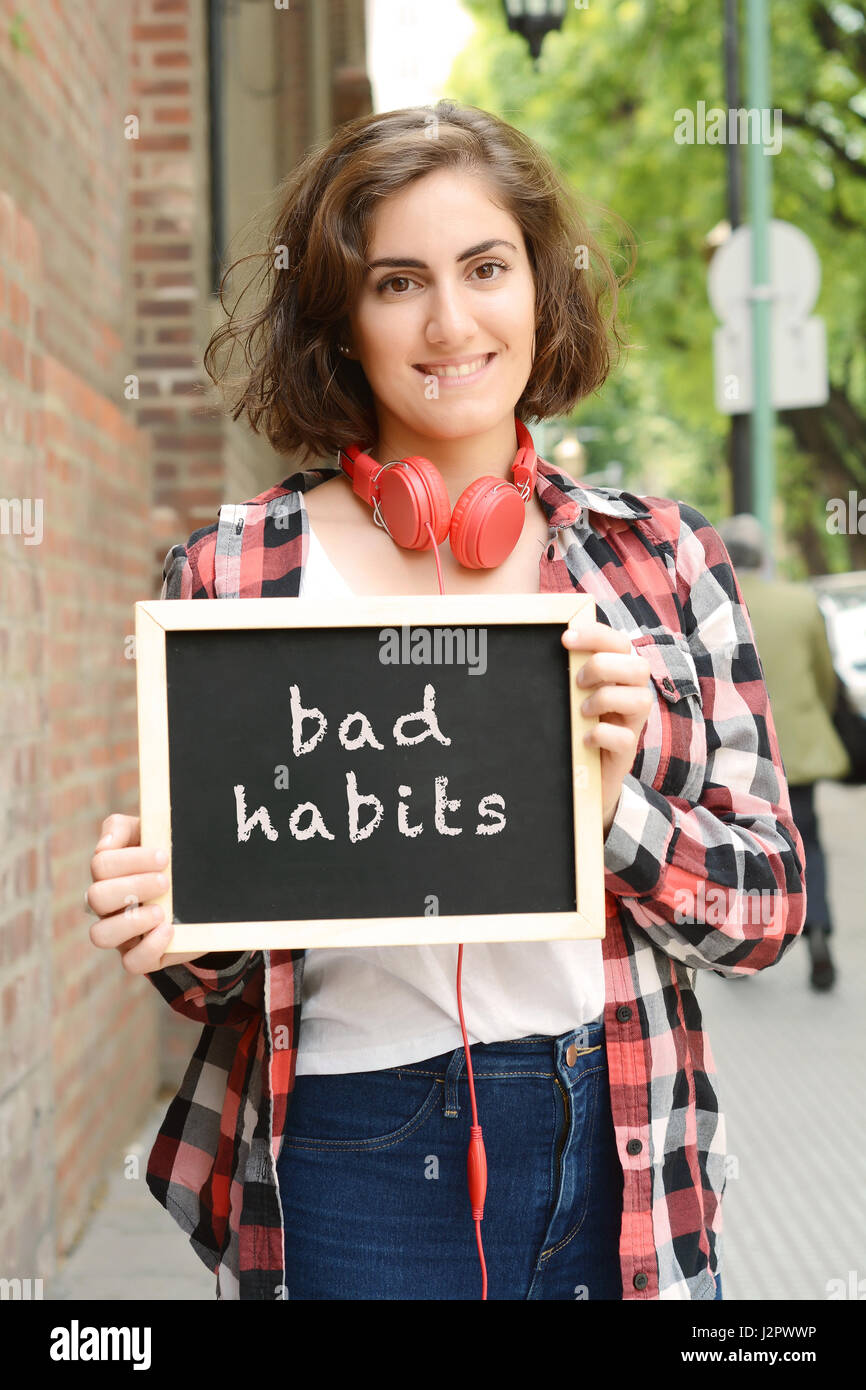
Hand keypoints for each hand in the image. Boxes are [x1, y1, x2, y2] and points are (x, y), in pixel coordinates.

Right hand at [87, 813, 207, 972]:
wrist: (201, 887)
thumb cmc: (167, 857)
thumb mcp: (150, 833)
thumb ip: (121, 828)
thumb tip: (105, 843)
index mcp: (108, 873)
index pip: (101, 864)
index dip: (130, 860)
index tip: (163, 856)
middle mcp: (108, 905)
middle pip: (95, 898)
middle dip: (133, 886)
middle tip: (165, 881)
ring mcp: (123, 933)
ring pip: (101, 935)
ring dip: (131, 921)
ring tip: (161, 910)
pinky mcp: (145, 955)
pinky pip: (132, 963)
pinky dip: (149, 947)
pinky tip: (168, 930)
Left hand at [562, 621, 653, 834]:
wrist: (582, 778)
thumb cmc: (575, 727)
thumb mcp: (572, 697)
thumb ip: (571, 673)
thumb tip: (550, 645)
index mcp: (618, 677)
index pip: (620, 644)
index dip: (597, 635)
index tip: (566, 638)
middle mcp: (632, 696)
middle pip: (639, 667)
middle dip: (604, 667)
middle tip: (578, 681)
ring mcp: (632, 724)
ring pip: (642, 699)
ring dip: (606, 699)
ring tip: (582, 711)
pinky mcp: (626, 752)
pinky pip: (624, 737)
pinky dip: (601, 733)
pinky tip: (584, 738)